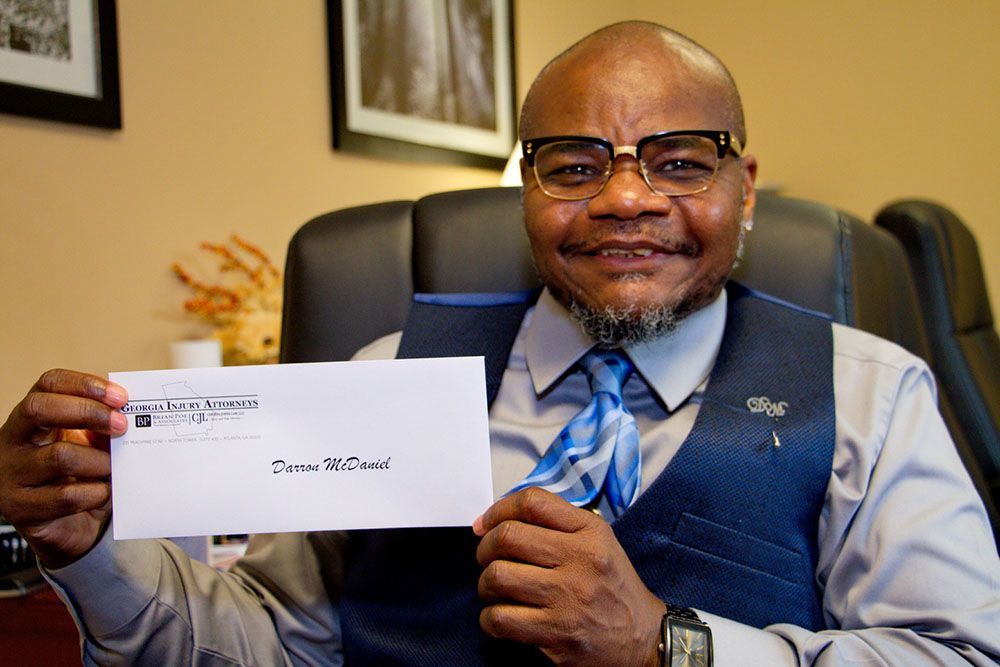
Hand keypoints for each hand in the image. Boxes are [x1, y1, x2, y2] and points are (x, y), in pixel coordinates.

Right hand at [0, 369, 127, 568]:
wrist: (68, 526)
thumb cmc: (80, 477)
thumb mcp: (90, 444)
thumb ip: (103, 425)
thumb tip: (129, 412)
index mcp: (31, 418)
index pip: (48, 384)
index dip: (84, 384)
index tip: (120, 397)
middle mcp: (12, 442)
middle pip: (40, 409)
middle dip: (88, 412)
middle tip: (122, 425)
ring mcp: (11, 475)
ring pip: (59, 456)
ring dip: (99, 461)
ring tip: (113, 468)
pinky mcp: (21, 509)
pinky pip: (67, 496)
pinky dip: (96, 493)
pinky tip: (104, 492)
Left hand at [473, 487, 664, 665]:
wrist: (642, 637)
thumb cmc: (612, 586)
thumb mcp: (597, 540)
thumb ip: (555, 522)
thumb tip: (494, 521)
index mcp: (590, 532)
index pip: (532, 502)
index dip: (498, 510)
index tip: (485, 524)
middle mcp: (581, 560)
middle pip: (507, 537)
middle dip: (485, 548)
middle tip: (487, 559)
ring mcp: (568, 598)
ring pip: (498, 577)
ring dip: (486, 584)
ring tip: (496, 590)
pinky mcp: (558, 634)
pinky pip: (500, 618)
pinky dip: (490, 618)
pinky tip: (501, 616)